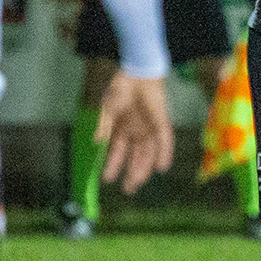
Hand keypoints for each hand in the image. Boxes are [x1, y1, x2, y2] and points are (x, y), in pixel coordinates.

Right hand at [95, 71, 173, 193]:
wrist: (135, 71)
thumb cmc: (120, 87)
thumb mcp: (107, 109)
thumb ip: (104, 126)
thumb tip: (96, 142)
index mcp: (122, 129)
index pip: (118, 152)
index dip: (113, 165)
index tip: (107, 179)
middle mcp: (137, 132)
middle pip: (136, 157)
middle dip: (132, 173)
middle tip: (128, 189)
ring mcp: (150, 128)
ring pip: (149, 153)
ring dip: (144, 168)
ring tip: (137, 182)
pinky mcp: (161, 121)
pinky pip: (164, 140)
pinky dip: (164, 154)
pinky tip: (161, 168)